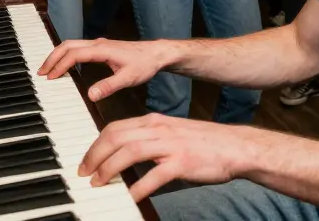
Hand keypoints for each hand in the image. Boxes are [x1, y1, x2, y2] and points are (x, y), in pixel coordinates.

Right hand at [38, 38, 165, 101]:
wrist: (156, 54)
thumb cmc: (144, 64)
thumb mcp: (128, 78)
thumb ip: (109, 86)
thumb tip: (90, 95)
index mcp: (102, 49)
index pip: (74, 54)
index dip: (60, 65)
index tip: (50, 77)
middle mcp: (98, 44)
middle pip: (68, 45)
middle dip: (52, 58)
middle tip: (41, 72)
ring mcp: (99, 44)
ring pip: (71, 45)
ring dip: (58, 55)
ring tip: (48, 69)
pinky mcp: (101, 48)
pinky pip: (78, 48)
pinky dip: (66, 55)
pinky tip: (65, 66)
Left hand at [79, 114, 254, 201]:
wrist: (235, 147)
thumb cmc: (203, 144)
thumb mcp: (171, 134)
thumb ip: (148, 141)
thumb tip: (122, 156)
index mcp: (154, 121)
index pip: (115, 128)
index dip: (95, 145)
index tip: (85, 161)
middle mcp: (159, 129)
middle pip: (116, 137)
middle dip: (94, 155)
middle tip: (84, 173)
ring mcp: (171, 145)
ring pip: (129, 152)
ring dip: (108, 169)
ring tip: (98, 183)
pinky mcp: (182, 162)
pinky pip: (154, 176)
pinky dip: (137, 187)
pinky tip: (129, 196)